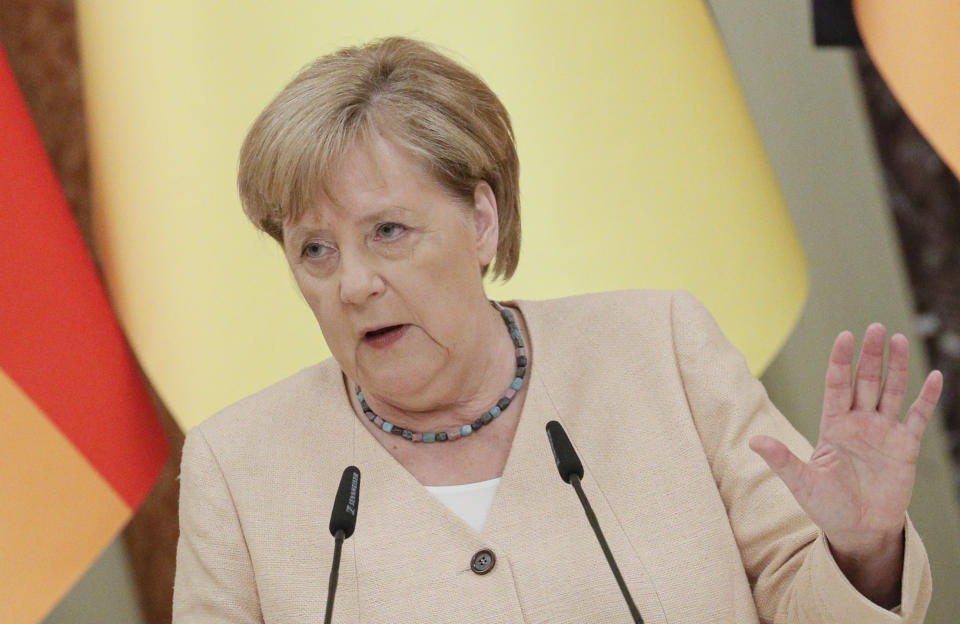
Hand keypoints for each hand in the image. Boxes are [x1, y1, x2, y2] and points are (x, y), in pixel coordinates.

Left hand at [749, 324, 941, 603]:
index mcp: (832, 426)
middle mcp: (858, 423)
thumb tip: (753, 441)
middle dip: (869, 356)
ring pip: (891, 392)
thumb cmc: (826, 506)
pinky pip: (916, 418)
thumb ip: (781, 460)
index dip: (840, 361)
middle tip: (874, 328)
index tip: (844, 336)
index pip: (836, 385)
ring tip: (898, 339)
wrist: (858, 530)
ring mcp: (883, 433)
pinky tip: (933, 377)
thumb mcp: (801, 483)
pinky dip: (925, 398)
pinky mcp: (904, 447)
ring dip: (896, 367)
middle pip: (865, 382)